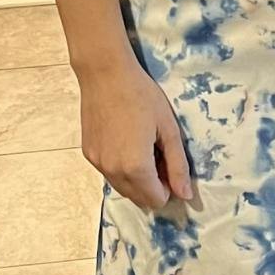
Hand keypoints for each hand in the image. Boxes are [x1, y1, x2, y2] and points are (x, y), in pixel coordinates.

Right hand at [76, 54, 193, 211]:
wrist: (104, 74)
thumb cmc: (142, 96)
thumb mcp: (168, 130)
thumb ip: (177, 165)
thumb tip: (185, 195)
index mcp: (136, 167)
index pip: (156, 200)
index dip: (168, 188)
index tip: (169, 164)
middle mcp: (114, 171)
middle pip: (138, 199)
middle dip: (152, 186)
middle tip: (158, 155)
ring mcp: (98, 164)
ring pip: (122, 189)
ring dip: (136, 180)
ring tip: (142, 148)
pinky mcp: (89, 155)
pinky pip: (109, 174)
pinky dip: (121, 169)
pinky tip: (125, 143)